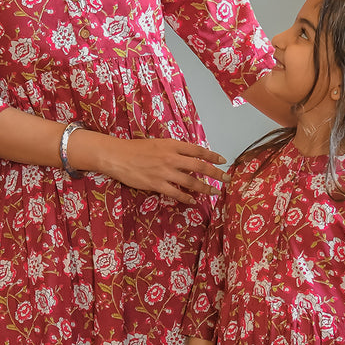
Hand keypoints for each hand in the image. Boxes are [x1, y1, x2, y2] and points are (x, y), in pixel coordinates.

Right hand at [85, 133, 227, 204]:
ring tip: (215, 192)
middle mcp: (171, 158)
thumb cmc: (136, 148)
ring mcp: (165, 172)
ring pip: (191, 182)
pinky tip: (193, 201)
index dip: (212, 156)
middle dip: (216, 174)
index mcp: (172, 145)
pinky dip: (186, 198)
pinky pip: (176, 193)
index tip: (223, 160)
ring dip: (205, 188)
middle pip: (199, 166)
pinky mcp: (156, 184)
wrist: (117, 155)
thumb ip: (174, 150)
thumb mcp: (158, 143)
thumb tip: (190, 158)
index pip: (198, 150)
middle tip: (227, 179)